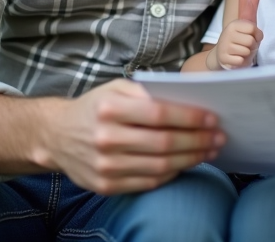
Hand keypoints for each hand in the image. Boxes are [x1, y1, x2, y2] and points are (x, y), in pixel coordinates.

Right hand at [45, 78, 225, 194]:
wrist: (56, 135)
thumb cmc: (94, 107)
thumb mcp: (115, 89)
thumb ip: (147, 93)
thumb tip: (187, 100)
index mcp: (110, 109)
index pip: (160, 114)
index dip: (190, 118)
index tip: (212, 118)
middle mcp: (106, 138)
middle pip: (164, 143)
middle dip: (197, 140)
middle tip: (218, 137)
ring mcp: (105, 165)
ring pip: (160, 166)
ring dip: (191, 159)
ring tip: (209, 151)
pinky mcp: (105, 185)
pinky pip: (148, 182)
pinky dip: (171, 173)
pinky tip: (185, 164)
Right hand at [207, 0, 261, 69]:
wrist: (222, 56)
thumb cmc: (238, 39)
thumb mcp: (245, 23)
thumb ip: (250, 7)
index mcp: (234, 24)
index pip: (254, 30)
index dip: (256, 36)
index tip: (251, 37)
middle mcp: (227, 33)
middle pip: (251, 42)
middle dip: (252, 47)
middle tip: (245, 47)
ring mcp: (224, 47)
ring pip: (247, 52)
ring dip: (247, 55)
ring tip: (240, 53)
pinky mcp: (224, 59)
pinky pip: (241, 61)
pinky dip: (242, 63)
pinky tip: (236, 60)